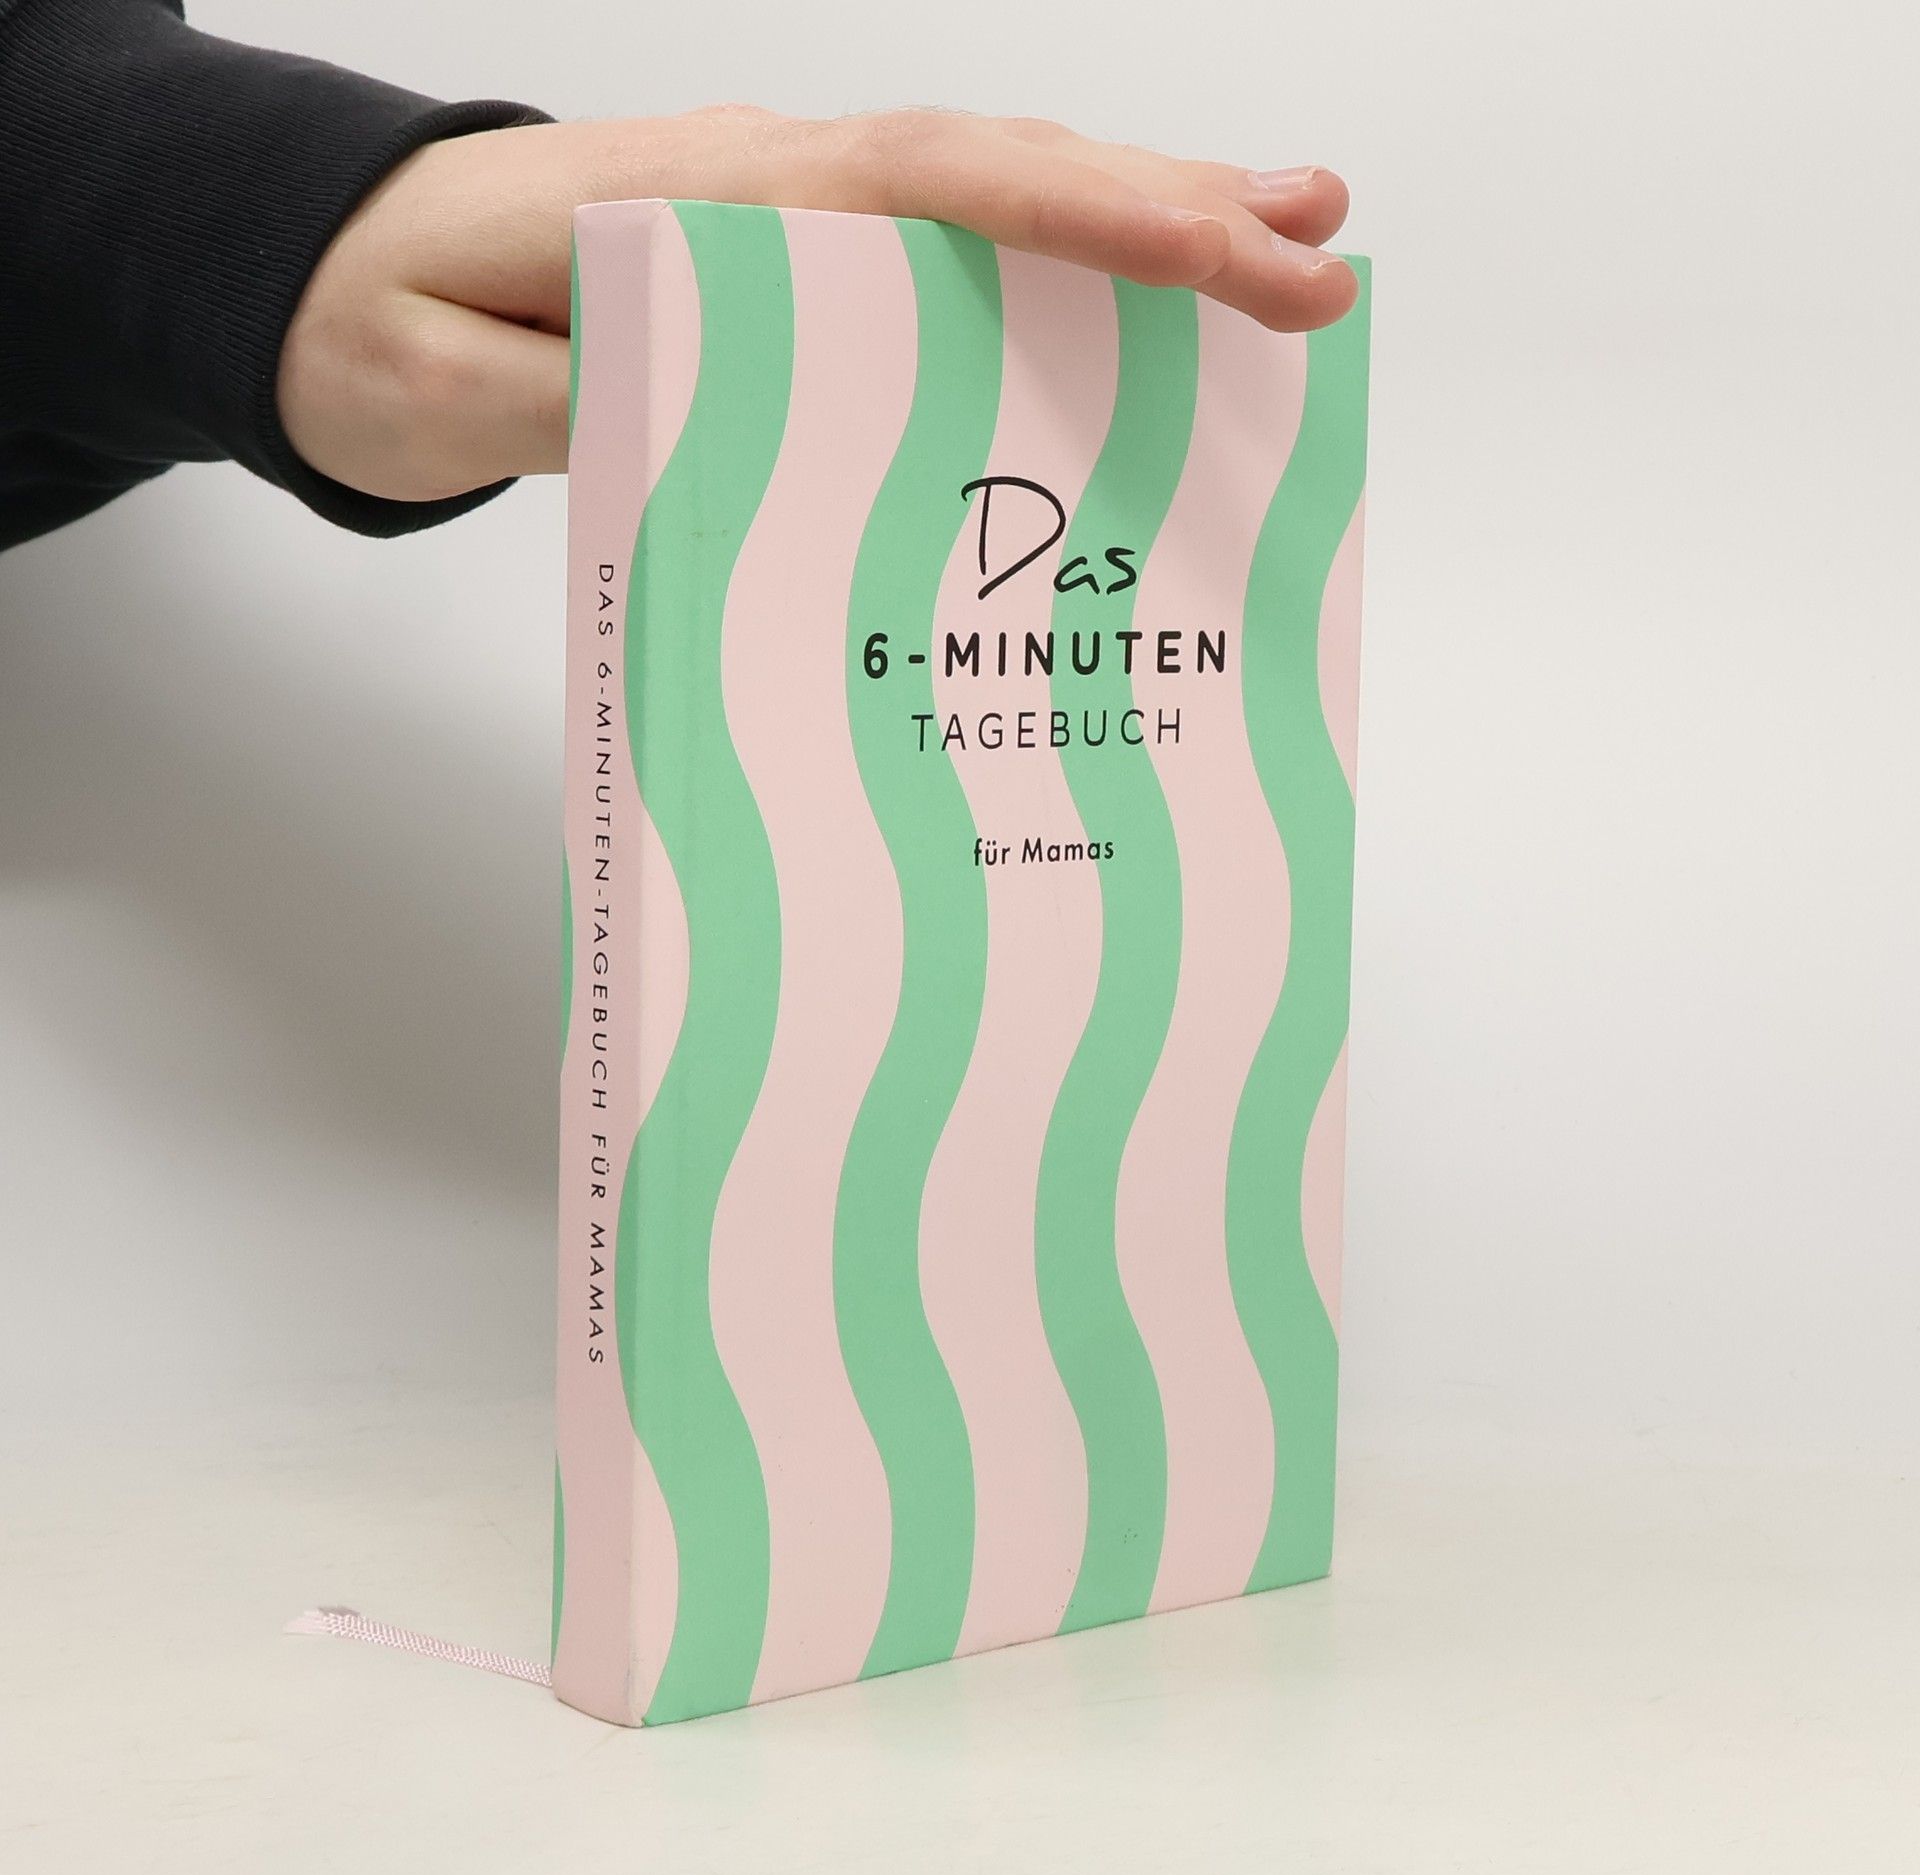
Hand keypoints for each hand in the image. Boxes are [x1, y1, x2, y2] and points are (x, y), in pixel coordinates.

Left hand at [278, 106, 1356, 503]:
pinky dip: (1054, 265)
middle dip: (1170, 212)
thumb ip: (585, 399)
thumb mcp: (446, 384)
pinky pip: (947, 253)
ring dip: (1140, 221)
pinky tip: (1130, 298)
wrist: (319, 271)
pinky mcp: (790, 262)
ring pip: (993, 201)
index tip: (1233, 258)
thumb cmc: (372, 320)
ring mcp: (788, 217)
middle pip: (1003, 175)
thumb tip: (740, 417)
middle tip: (1322, 254)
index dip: (1096, 223)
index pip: (938, 193)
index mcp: (709, 206)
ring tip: (1284, 249)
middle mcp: (772, 189)